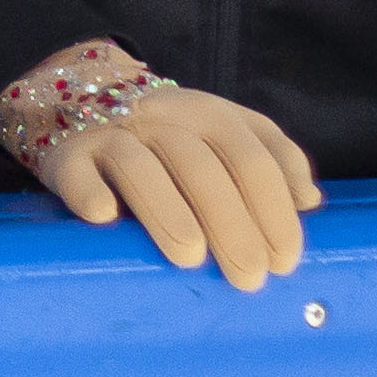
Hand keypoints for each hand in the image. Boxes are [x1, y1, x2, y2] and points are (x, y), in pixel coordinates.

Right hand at [36, 83, 322, 289]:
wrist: (79, 99)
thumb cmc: (168, 137)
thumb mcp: (224, 135)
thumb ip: (271, 161)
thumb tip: (310, 202)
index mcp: (210, 114)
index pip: (251, 158)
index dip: (273, 209)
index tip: (285, 260)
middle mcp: (163, 118)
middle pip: (202, 168)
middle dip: (232, 224)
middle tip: (249, 277)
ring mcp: (112, 134)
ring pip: (140, 167)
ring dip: (168, 211)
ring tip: (191, 257)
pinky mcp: (65, 155)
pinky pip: (77, 172)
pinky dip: (91, 193)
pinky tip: (105, 219)